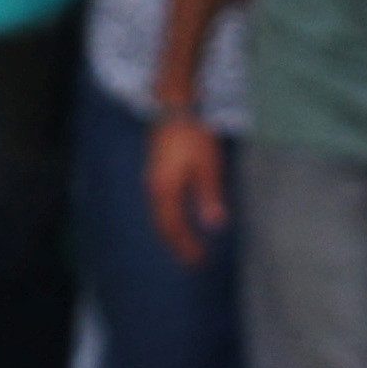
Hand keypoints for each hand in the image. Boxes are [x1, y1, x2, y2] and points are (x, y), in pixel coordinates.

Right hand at [150, 108, 226, 263]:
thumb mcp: (207, 166)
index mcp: (164, 190)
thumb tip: (214, 225)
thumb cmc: (193, 136)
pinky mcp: (155, 172)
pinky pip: (159, 205)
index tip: (199, 260)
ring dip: (172, 232)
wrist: (175, 107)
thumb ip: (209, 195)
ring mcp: (151, 180)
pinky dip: (169, 218)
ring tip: (185, 244)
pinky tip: (178, 218)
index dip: (186, 246)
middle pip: (162, 225)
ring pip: (159, 215)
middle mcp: (153, 188)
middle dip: (177, 244)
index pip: (173, 227)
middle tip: (192, 260)